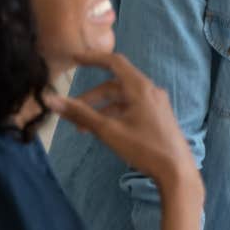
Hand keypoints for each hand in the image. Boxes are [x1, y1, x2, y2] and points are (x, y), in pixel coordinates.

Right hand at [45, 52, 197, 192]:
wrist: (177, 171)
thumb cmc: (144, 148)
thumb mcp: (108, 130)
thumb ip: (80, 114)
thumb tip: (51, 100)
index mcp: (140, 87)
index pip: (114, 62)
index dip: (92, 58)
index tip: (74, 58)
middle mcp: (150, 90)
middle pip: (115, 85)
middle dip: (91, 97)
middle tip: (71, 111)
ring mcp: (156, 104)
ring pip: (123, 99)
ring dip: (102, 109)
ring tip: (83, 129)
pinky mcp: (158, 116)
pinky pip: (132, 108)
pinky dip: (115, 115)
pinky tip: (104, 131)